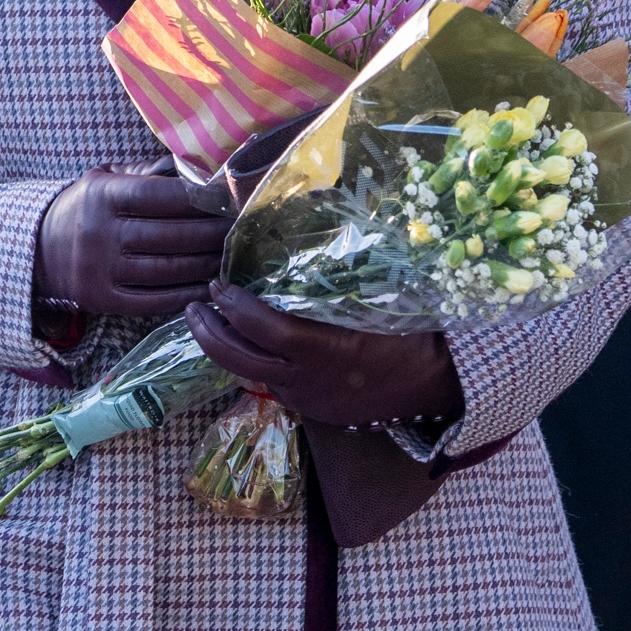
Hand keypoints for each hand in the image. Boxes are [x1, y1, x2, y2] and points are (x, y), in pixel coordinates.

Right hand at [35, 164, 228, 319]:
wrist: (38, 251)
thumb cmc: (86, 209)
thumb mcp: (105, 179)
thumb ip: (148, 173)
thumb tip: (198, 167)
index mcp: (104, 197)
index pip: (163, 196)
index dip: (202, 197)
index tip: (231, 196)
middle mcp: (102, 234)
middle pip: (173, 235)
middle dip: (214, 231)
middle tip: (244, 226)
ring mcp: (103, 271)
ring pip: (170, 269)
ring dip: (208, 263)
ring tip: (233, 254)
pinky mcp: (105, 301)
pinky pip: (156, 300)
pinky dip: (189, 294)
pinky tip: (211, 285)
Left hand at [186, 282, 462, 429]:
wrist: (437, 386)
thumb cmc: (415, 333)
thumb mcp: (385, 298)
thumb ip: (346, 273)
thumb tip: (319, 220)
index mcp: (328, 350)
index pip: (265, 330)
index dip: (235, 307)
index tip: (219, 285)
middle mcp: (310, 380)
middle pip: (240, 360)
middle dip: (208, 332)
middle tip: (193, 306)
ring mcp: (308, 399)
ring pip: (250, 375)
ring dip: (224, 348)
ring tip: (208, 322)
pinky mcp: (310, 410)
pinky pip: (271, 384)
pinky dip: (253, 361)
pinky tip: (247, 341)